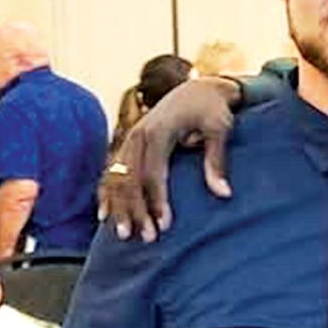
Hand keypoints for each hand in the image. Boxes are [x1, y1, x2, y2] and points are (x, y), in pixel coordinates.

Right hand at [101, 76, 239, 241]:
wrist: (197, 89)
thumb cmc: (212, 109)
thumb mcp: (220, 129)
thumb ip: (217, 160)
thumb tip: (223, 194)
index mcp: (157, 131)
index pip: (153, 173)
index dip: (157, 201)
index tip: (164, 226)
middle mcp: (137, 135)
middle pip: (130, 179)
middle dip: (137, 210)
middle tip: (146, 238)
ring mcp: (129, 140)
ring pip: (117, 178)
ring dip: (120, 207)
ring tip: (125, 234)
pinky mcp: (128, 145)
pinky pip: (111, 172)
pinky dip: (107, 194)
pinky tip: (104, 215)